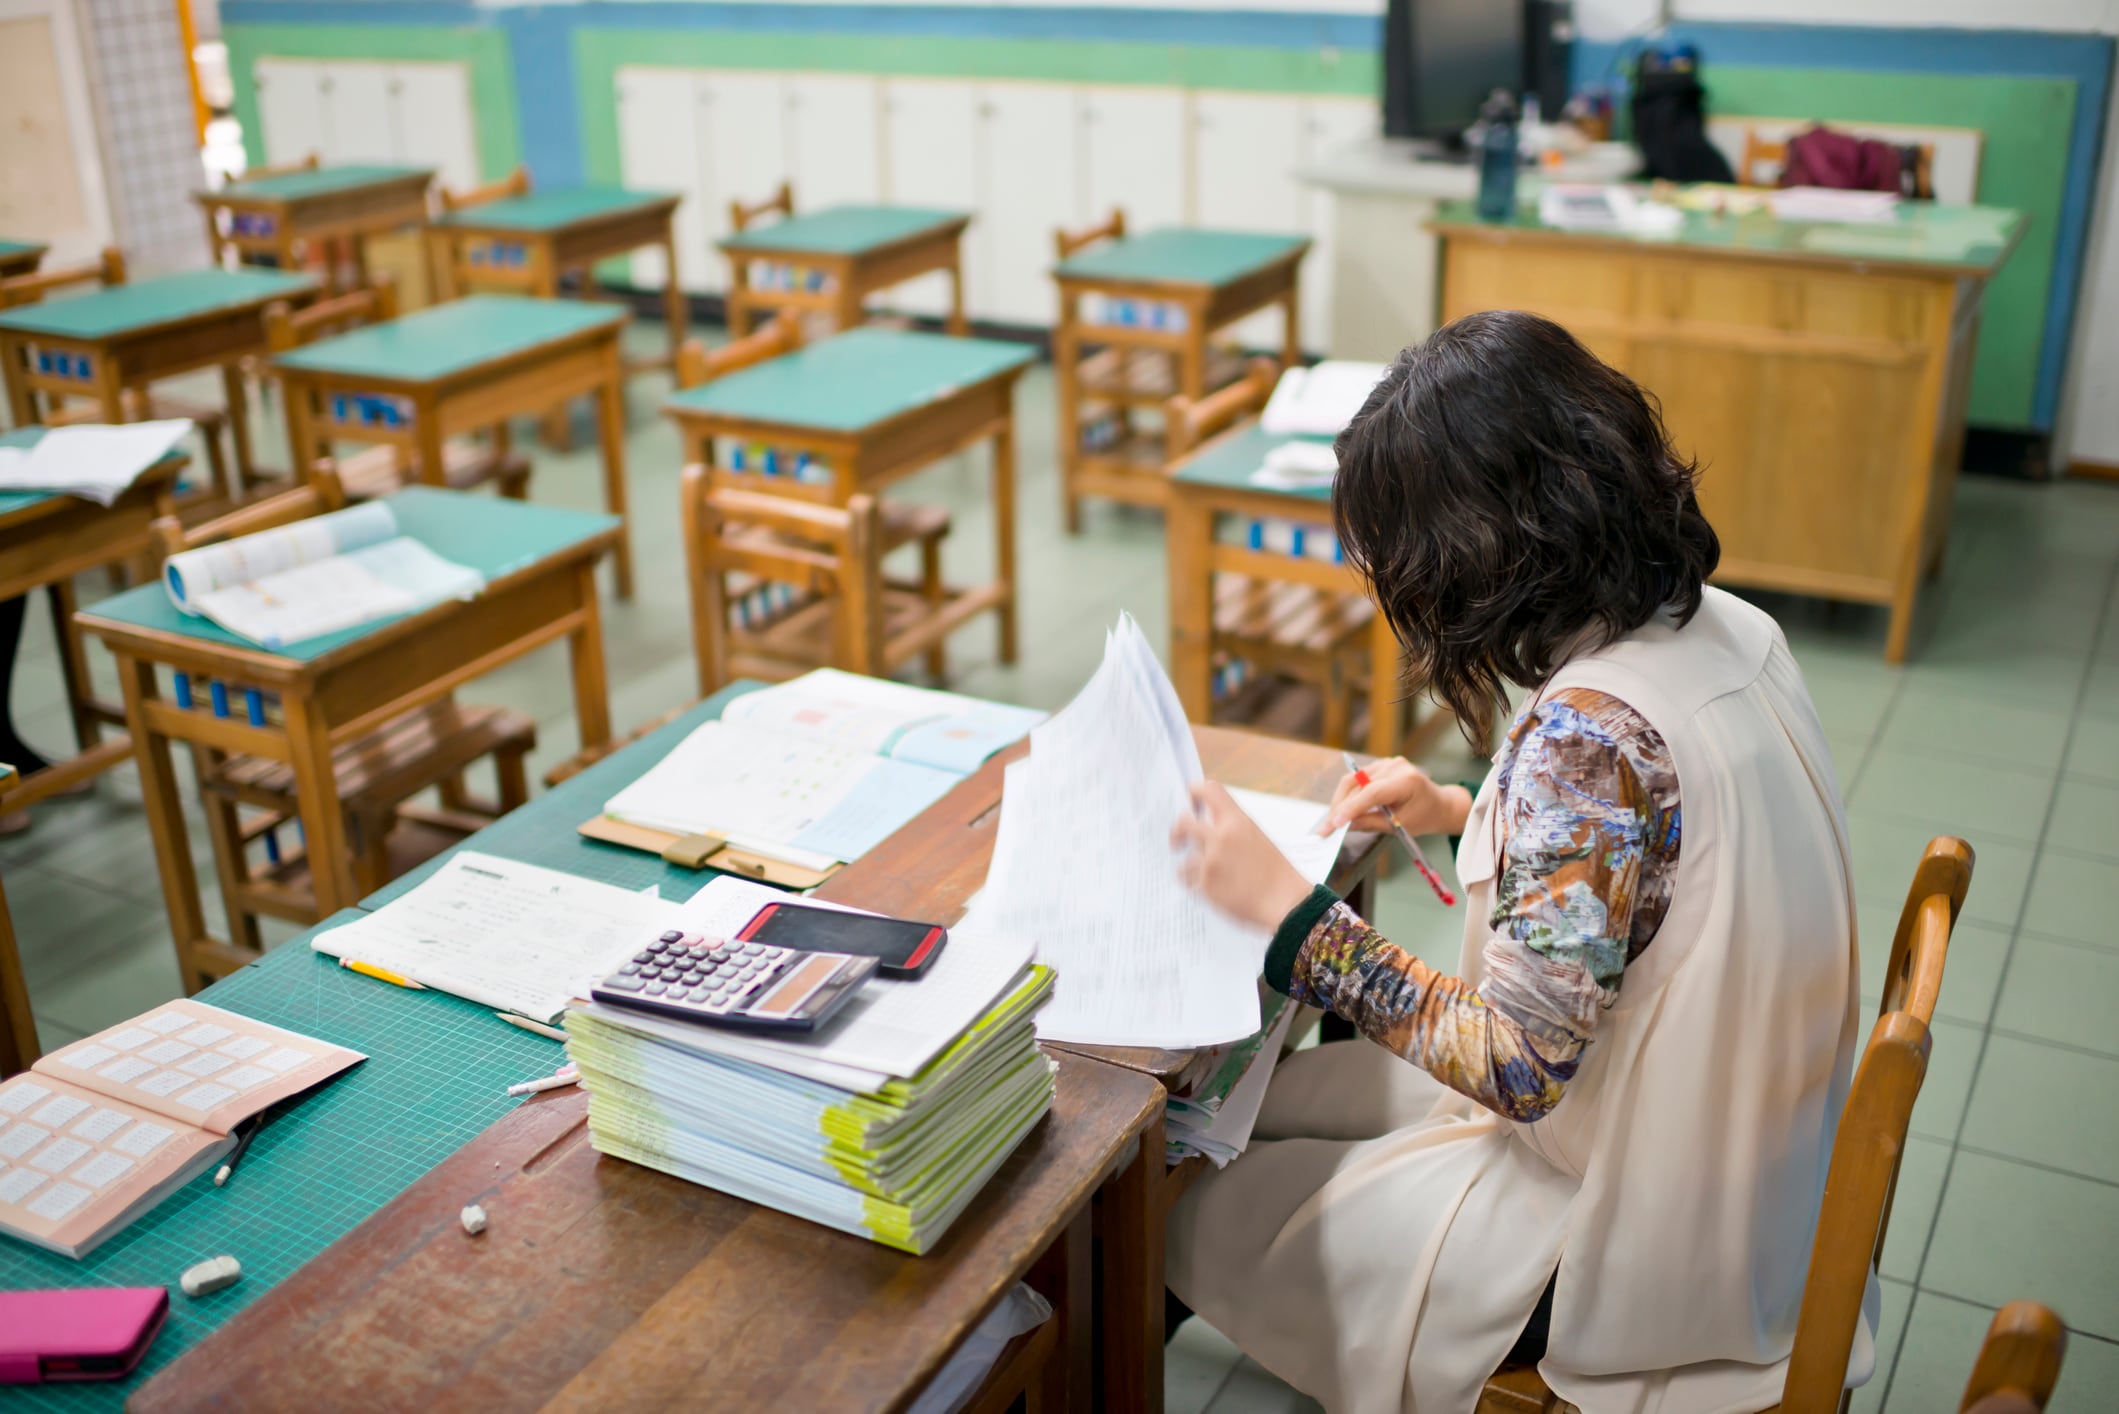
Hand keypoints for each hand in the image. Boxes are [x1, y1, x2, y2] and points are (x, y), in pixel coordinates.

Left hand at [1170, 781, 1314, 932]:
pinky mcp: (1206, 885)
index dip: (1194, 792)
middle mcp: (1222, 837)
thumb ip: (1232, 830)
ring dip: (1190, 868)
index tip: (1190, 802)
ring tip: (1207, 877)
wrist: (1287, 903)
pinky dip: (1196, 887)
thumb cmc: (1277, 873)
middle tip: (1177, 841)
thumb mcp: (1257, 839)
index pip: (1209, 790)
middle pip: (1183, 822)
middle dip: (1177, 831)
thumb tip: (1206, 828)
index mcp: (1238, 821)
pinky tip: (1212, 890)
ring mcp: (1211, 861)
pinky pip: (1189, 881)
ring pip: (1184, 859)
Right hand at [1316, 757, 1472, 837]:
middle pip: (1358, 784)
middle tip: (1326, 827)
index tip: (1334, 824)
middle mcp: (1396, 766)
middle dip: (1339, 807)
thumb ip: (1371, 823)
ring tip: (1331, 820)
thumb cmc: (1424, 817)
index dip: (1351, 808)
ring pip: (1353, 780)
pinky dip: (1348, 794)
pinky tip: (1341, 809)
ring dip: (1340, 800)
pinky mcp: (1381, 765)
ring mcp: (1387, 762)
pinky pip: (1357, 778)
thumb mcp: (1400, 826)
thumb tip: (1344, 825)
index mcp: (1407, 781)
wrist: (1438, 804)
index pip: (1372, 792)